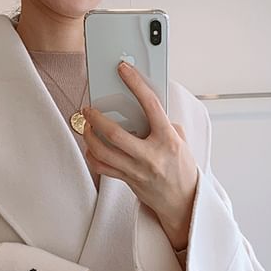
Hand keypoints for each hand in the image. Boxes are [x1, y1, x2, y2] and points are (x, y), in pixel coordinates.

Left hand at [81, 61, 198, 251]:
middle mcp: (151, 155)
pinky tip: (90, 148)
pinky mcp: (129, 181)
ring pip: (104, 151)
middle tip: (89, 108)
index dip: (135, 83)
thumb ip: (165, 125)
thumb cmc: (183, 169)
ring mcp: (138, 170)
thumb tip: (146, 109)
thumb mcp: (181, 143)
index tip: (123, 69)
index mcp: (168, 140)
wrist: (183, 202)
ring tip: (86, 126)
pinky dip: (93, 156)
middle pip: (115, 133)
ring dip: (90, 136)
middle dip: (97, 118)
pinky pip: (103, 168)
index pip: (150, 105)